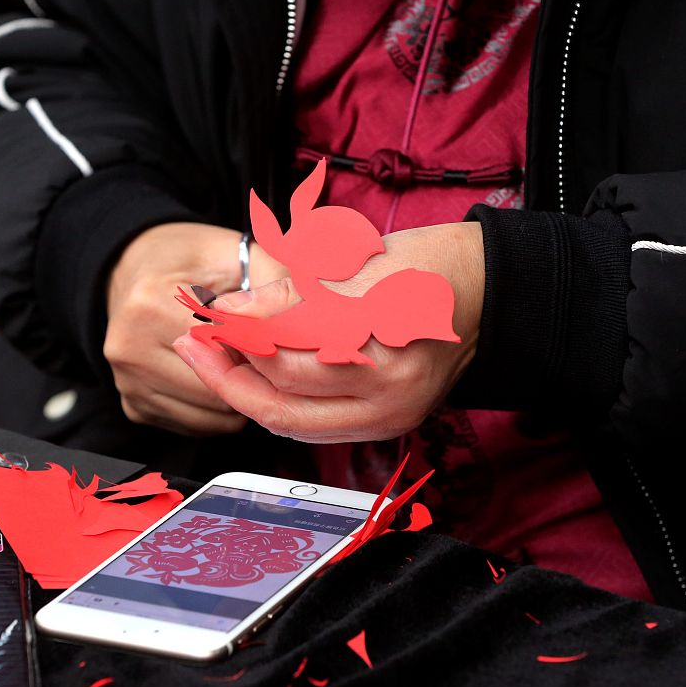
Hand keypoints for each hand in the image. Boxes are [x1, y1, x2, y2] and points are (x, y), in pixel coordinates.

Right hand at [105, 222, 286, 435]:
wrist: (132, 266)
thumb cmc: (188, 259)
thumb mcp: (234, 254)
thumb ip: (272, 283)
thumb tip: (311, 315)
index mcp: (151, 306)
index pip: (225, 352)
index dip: (261, 351)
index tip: (275, 338)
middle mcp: (130, 348)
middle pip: (217, 390)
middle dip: (253, 377)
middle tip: (266, 352)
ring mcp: (128, 381)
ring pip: (209, 415)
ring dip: (239, 398)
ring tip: (244, 361)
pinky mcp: (134, 405)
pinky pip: (194, 424)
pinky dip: (218, 410)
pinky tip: (224, 377)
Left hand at [173, 221, 483, 442]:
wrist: (489, 296)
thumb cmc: (431, 266)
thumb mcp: (360, 259)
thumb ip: (292, 291)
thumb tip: (232, 310)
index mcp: (387, 335)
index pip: (289, 343)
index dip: (239, 329)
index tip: (207, 312)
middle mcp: (390, 388)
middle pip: (284, 392)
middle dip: (229, 368)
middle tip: (196, 339)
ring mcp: (390, 416)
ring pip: (292, 419)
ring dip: (243, 391)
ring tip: (213, 357)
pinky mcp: (385, 427)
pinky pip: (312, 427)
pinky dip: (275, 404)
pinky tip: (250, 378)